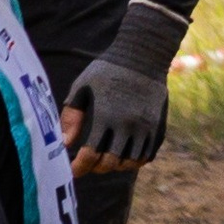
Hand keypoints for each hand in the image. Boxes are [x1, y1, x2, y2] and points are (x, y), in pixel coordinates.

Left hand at [62, 1, 186, 178]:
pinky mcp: (158, 126)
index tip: (73, 170)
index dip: (79, 167)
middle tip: (90, 163)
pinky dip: (134, 160)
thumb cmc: (107, 70)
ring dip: (116, 165)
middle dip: (96, 167)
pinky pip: (146, 155)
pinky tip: (124, 154)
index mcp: (106, 115)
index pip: (90, 154)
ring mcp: (145, 126)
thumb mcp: (82, 86)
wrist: (144, 54)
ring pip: (130, 163)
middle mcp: (127, 124)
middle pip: (110, 163)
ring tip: (107, 158)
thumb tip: (65, 144)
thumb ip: (71, 116)